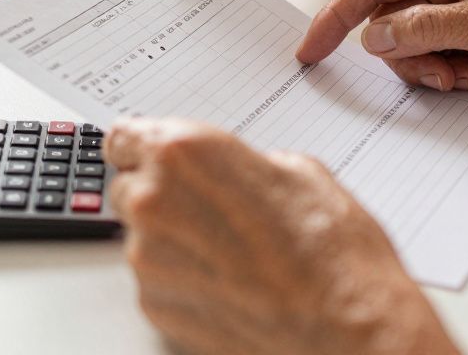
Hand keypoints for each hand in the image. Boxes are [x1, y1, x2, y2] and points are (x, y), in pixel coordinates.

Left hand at [106, 118, 458, 354]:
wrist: (344, 329)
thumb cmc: (330, 252)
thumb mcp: (297, 170)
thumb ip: (242, 163)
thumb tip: (233, 172)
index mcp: (183, 153)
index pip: (123, 137)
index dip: (142, 148)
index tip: (148, 155)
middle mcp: (154, 202)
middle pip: (128, 188)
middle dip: (162, 195)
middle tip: (212, 209)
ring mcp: (149, 260)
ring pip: (142, 237)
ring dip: (174, 238)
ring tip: (233, 252)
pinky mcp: (155, 306)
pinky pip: (155, 280)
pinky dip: (181, 278)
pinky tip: (229, 280)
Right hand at [296, 0, 467, 97]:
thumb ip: (422, 29)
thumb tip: (373, 37)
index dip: (337, 17)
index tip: (312, 49)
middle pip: (388, 22)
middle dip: (404, 55)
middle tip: (437, 73)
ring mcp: (460, 11)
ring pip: (410, 47)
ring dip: (429, 70)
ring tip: (467, 76)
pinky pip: (435, 61)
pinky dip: (447, 76)